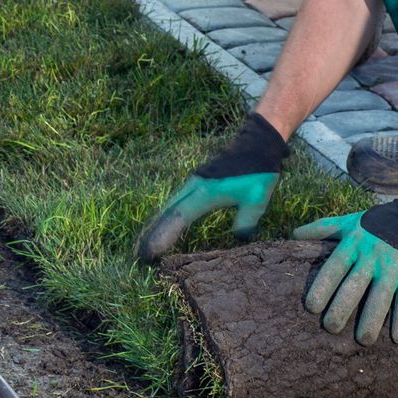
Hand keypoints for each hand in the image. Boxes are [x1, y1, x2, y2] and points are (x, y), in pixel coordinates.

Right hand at [136, 111, 287, 261]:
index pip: (179, 218)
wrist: (257, 143)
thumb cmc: (258, 172)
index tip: (150, 252)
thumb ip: (245, 222)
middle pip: (167, 212)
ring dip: (156, 223)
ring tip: (145, 242)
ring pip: (169, 205)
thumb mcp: (256, 200)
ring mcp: (194, 182)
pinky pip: (176, 201)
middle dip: (152, 232)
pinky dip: (167, 214)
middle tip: (139, 254)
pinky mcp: (197, 181)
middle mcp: (195, 187)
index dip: (163, 236)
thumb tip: (236, 240)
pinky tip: (164, 222)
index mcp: (206, 193)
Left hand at [293, 170, 397, 344]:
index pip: (334, 267)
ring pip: (380, 297)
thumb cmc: (379, 222)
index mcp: (354, 243)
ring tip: (363, 340)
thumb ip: (323, 228)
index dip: (323, 286)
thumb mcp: (350, 221)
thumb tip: (293, 235)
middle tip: (331, 327)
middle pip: (354, 285)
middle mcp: (372, 255)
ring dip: (372, 320)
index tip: (311, 307)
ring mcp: (394, 265)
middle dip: (342, 308)